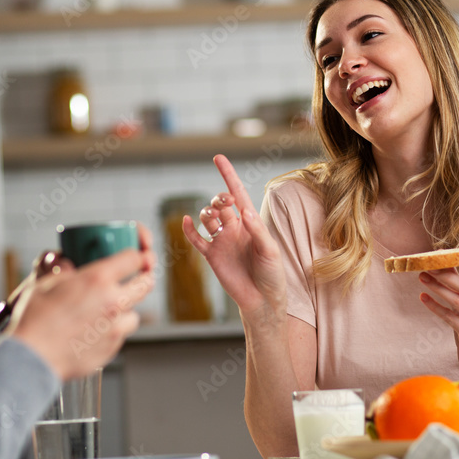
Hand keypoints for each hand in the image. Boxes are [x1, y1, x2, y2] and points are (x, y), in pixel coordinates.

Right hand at [13, 225, 155, 379]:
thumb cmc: (33, 321)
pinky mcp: (111, 348)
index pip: (133, 259)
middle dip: (143, 279)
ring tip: (108, 310)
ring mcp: (114, 328)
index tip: (135, 258)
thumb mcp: (45, 284)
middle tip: (136, 278)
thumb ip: (64, 272)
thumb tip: (70, 267)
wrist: (31, 359)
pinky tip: (95, 330)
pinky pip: (121, 335)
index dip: (136, 256)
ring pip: (135, 314)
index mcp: (96, 279)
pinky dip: (114, 331)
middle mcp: (112, 302)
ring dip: (127, 309)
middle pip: (146, 284)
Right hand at [182, 155, 285, 320]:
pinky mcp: (212, 255)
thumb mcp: (270, 251)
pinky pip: (196, 238)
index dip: (228, 175)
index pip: (238, 193)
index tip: (218, 157)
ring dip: (207, 212)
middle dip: (219, 198)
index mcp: (251, 222)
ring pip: (207, 217)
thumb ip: (256, 230)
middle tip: (223, 204)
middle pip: (220, 203)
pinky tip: (187, 220)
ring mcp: (222, 240)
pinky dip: (189, 229)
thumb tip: (243, 211)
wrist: (261, 300)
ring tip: (213, 218)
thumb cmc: (272, 274)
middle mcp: (235, 228)